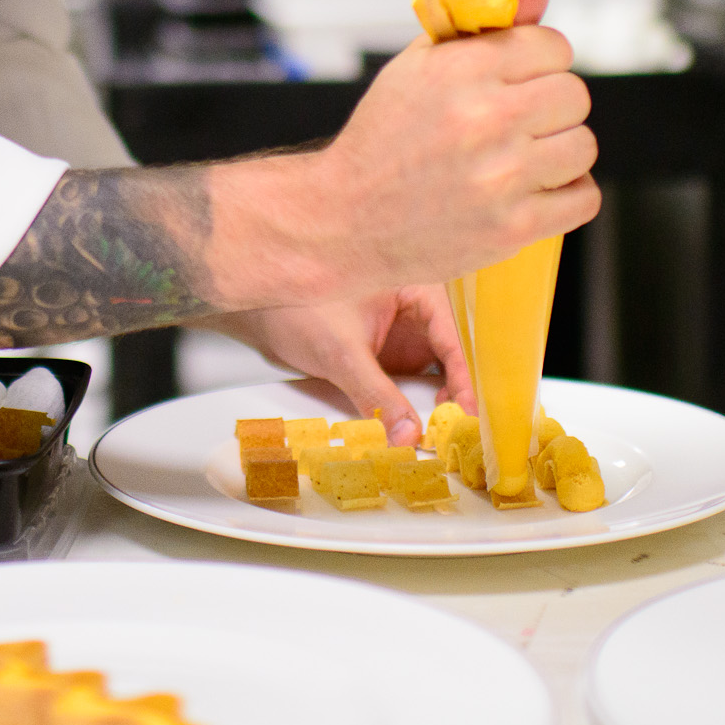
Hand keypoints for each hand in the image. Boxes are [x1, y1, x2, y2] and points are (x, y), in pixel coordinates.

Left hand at [200, 285, 475, 446]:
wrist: (254, 311)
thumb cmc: (295, 305)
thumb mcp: (342, 353)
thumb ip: (376, 396)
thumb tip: (407, 435)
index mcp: (414, 288)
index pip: (453, 335)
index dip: (465, 377)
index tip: (469, 414)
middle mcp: (414, 309)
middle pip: (450, 356)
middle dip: (456, 394)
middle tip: (460, 433)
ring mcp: (402, 333)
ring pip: (433, 372)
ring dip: (437, 402)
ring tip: (442, 435)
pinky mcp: (388, 354)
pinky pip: (410, 381)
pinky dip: (414, 404)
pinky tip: (416, 426)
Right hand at [208, 0, 598, 307]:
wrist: (345, 218)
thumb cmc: (386, 135)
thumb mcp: (425, 63)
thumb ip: (491, 14)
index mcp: (463, 69)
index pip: (554, 47)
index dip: (538, 62)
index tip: (517, 79)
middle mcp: (487, 118)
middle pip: (575, 95)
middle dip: (550, 106)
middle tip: (517, 121)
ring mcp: (502, 176)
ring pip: (583, 146)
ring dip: (560, 151)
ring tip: (522, 157)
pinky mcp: (512, 226)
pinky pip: (583, 200)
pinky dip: (566, 196)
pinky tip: (534, 190)